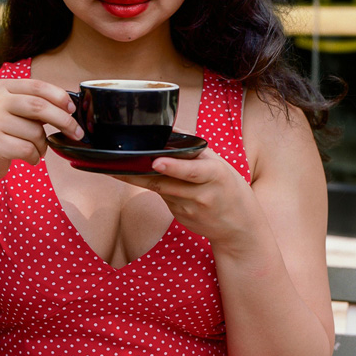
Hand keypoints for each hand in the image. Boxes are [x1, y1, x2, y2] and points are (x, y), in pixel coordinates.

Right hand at [0, 79, 83, 189]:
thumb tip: (69, 108)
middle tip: (76, 132)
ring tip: (38, 149)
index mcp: (2, 87)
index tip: (72, 109)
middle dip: (63, 121)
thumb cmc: (2, 134)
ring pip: (34, 132)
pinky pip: (26, 149)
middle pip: (38, 106)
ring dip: (44, 145)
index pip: (37, 86)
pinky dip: (34, 156)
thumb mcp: (15, 112)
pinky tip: (29, 157)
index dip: (59, 97)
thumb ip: (36, 105)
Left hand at [115, 148, 257, 251]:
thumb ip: (195, 150)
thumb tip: (169, 129)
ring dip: (138, 179)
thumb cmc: (229, 187)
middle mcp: (202, 195)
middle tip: (115, 166)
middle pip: (164, 184)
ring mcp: (190, 209)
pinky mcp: (181, 218)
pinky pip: (164, 198)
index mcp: (215, 176)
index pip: (192, 171)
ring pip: (159, 190)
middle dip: (137, 175)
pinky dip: (156, 187)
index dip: (173, 167)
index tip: (156, 162)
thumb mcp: (220, 164)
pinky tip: (150, 181)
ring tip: (116, 168)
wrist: (240, 226)